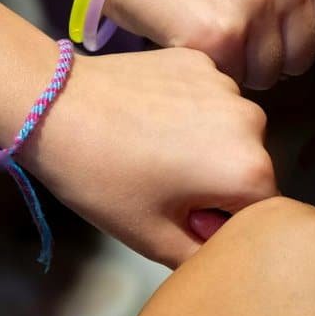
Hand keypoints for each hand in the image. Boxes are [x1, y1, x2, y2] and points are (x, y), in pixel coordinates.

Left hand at [19, 47, 277, 266]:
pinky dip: (188, 110)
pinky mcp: (200, 60)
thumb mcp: (153, 238)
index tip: (181, 217)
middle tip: (162, 186)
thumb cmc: (103, 178)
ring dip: (204, 145)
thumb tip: (225, 251)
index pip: (260, 212)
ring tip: (152, 149)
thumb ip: (206, 255)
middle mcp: (253, 122)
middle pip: (249, 168)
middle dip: (217, 182)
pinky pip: (209, 97)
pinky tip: (149, 116)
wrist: (54, 105)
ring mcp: (227, 84)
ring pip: (229, 131)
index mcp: (250, 170)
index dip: (222, 222)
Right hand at [66, 0, 314, 89]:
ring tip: (207, 27)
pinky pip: (235, 79)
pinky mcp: (221, 34)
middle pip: (304, 55)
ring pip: (272, 74)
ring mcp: (259, 4)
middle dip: (268, 53)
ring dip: (241, 65)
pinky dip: (212, 67)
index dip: (289, 33)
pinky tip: (189, 34)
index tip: (253, 16)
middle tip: (225, 25)